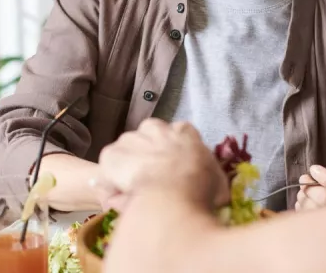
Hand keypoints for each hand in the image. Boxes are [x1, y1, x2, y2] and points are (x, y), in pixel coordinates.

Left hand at [96, 118, 225, 209]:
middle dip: (147, 158)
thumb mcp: (218, 185)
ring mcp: (130, 139)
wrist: (172, 196)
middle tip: (151, 182)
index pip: (177, 134)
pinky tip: (118, 197)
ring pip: (125, 153)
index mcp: (183, 131)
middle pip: (147, 140)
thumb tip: (214, 192)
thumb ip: (210, 179)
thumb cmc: (201, 191)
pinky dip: (110, 182)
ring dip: (127, 169)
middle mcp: (155, 128)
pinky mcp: (111, 155)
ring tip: (133, 192)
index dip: (173, 154)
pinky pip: (108, 170)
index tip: (173, 170)